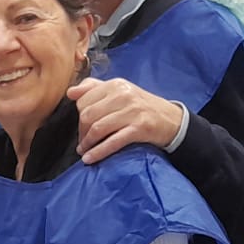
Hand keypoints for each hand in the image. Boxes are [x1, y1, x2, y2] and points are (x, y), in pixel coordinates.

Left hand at [69, 78, 184, 164]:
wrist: (173, 120)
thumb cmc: (141, 107)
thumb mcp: (120, 91)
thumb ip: (94, 88)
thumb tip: (70, 92)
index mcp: (115, 84)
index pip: (84, 100)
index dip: (78, 117)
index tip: (81, 128)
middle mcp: (123, 95)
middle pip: (88, 115)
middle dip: (82, 132)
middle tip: (83, 142)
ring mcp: (132, 111)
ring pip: (98, 128)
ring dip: (87, 143)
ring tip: (84, 151)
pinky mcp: (139, 128)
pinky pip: (112, 142)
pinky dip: (98, 152)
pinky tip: (89, 159)